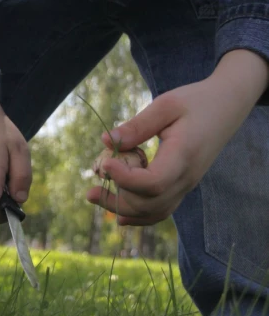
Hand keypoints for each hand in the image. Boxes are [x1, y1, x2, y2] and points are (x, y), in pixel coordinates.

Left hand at [86, 50, 268, 225]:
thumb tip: (106, 140)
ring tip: (96, 197)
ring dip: (124, 209)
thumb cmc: (195, 101)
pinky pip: (162, 209)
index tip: (105, 163)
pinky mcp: (183, 185)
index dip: (126, 179)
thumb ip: (138, 125)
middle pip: (150, 203)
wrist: (227, 106)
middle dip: (117, 199)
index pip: (153, 183)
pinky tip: (119, 213)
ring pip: (155, 211)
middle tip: (90, 189)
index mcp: (183, 156)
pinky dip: (140, 214)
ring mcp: (186, 185)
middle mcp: (187, 177)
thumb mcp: (166, 105)